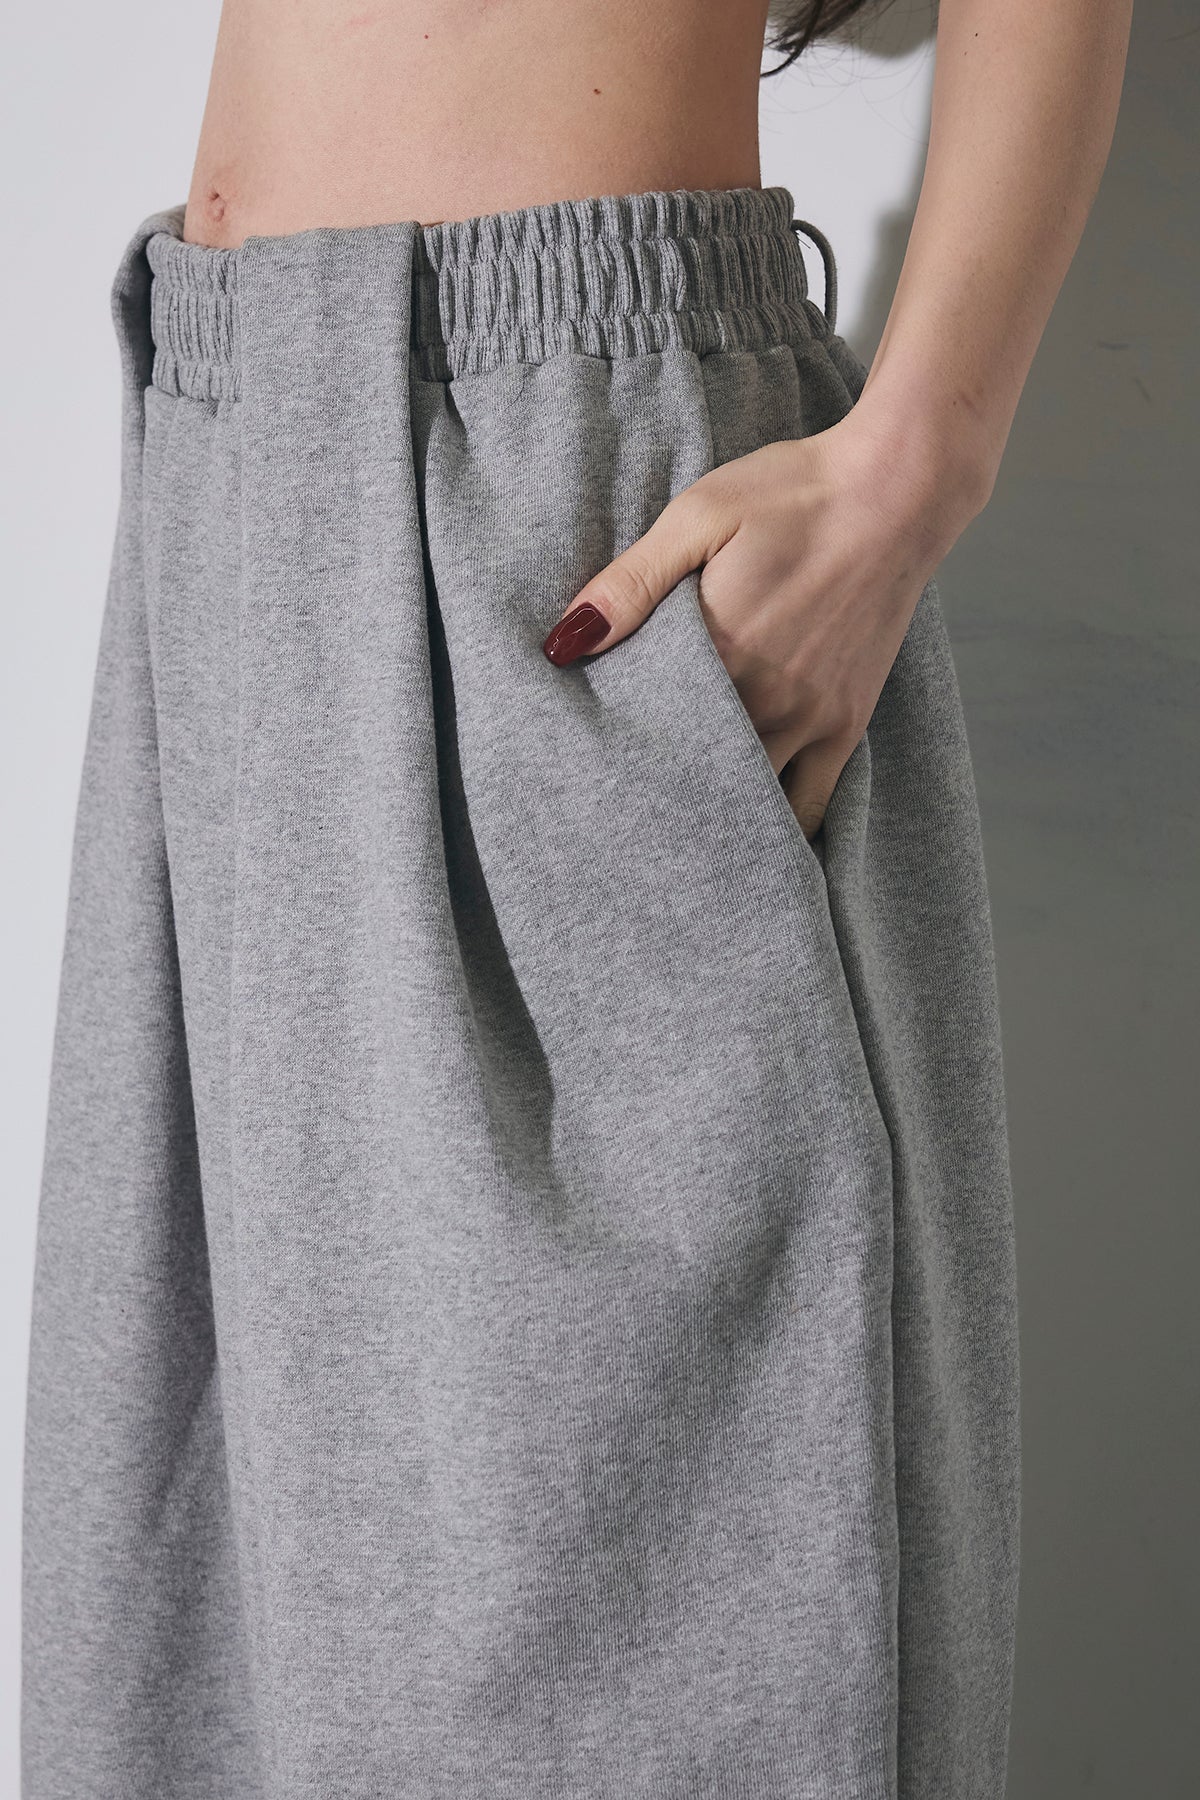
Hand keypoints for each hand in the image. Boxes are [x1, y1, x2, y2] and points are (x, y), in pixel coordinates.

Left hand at [541, 412, 980, 839]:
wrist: (900, 490)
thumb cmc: (795, 494)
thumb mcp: (699, 515)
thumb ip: (631, 582)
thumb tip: (566, 641)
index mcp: (719, 653)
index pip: (648, 728)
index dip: (620, 744)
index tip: (598, 750)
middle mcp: (764, 700)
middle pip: (694, 774)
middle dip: (661, 787)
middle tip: (629, 797)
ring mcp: (810, 720)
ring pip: (749, 799)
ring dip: (715, 808)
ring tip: (682, 817)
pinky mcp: (847, 724)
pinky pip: (812, 803)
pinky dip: (781, 825)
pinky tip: (751, 831)